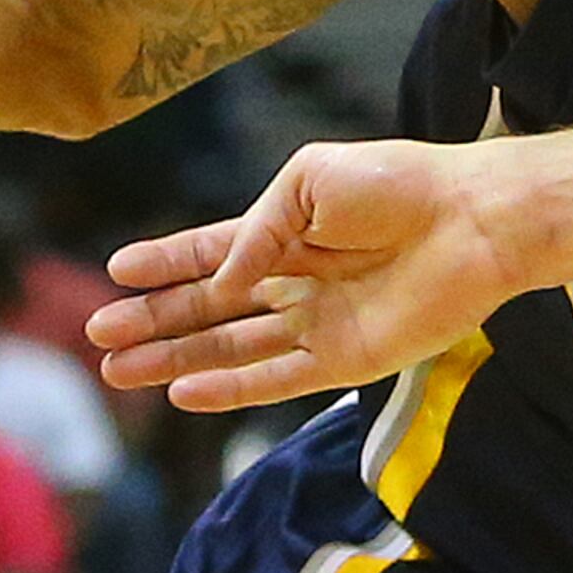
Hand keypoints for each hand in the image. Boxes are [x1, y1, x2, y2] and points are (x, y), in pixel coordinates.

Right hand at [91, 139, 542, 409]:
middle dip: (155, 321)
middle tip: (98, 336)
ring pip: (232, 349)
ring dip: (176, 359)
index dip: (165, 263)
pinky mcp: (346, 359)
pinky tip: (183, 392)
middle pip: (212, 308)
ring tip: (119, 371)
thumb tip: (220, 281)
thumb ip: (258, 229)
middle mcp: (298, 279)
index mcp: (290, 228)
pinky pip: (277, 381)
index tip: (116, 273)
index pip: (212, 252)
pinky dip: (230, 389)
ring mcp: (320, 322)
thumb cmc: (400, 185)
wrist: (473, 221)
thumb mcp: (312, 180)